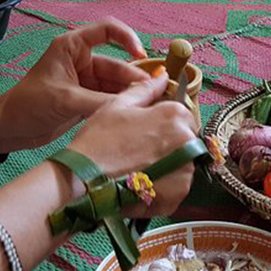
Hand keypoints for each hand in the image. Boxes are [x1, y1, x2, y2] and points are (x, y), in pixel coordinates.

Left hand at [0, 18, 149, 153]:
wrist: (7, 129)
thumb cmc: (28, 104)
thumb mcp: (65, 100)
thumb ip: (100, 101)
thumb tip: (134, 105)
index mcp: (72, 47)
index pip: (107, 30)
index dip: (128, 38)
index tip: (141, 55)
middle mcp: (82, 61)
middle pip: (118, 64)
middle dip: (135, 78)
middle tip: (156, 93)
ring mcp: (86, 82)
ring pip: (117, 84)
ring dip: (132, 94)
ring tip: (151, 106)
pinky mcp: (87, 100)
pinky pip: (111, 99)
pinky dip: (123, 105)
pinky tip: (138, 113)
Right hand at [69, 72, 196, 216]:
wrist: (84, 179)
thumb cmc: (99, 140)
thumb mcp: (119, 105)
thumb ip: (146, 90)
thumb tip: (163, 76)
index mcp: (174, 115)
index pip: (182, 115)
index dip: (164, 123)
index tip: (147, 132)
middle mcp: (186, 141)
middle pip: (184, 140)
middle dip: (167, 144)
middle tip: (139, 152)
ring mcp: (185, 169)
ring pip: (182, 163)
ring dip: (167, 165)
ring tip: (139, 168)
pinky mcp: (179, 193)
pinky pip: (177, 186)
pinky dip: (163, 186)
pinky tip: (142, 183)